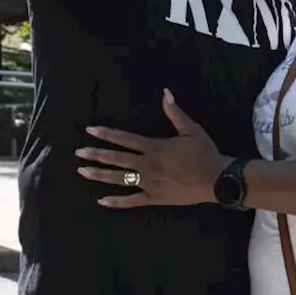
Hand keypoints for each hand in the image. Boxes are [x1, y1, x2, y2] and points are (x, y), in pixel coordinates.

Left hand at [75, 89, 229, 207]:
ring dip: (100, 175)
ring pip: (119, 179)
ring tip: (82, 171)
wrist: (216, 179)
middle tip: (79, 153)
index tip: (90, 130)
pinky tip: (102, 201)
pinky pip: (132, 201)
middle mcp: (147, 165)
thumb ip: (175, 113)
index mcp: (155, 147)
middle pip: (117, 159)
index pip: (125, 139)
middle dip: (96, 154)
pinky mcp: (154, 197)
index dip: (107, 134)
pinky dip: (116, 202)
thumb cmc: (205, 153)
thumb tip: (166, 93)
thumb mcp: (192, 130)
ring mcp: (149, 183)